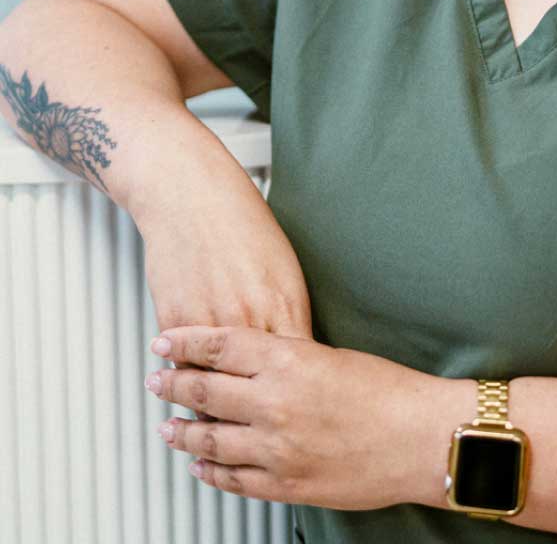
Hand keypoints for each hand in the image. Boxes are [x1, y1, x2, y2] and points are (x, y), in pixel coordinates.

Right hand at [135, 156, 313, 416]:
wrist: (194, 197)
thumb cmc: (242, 228)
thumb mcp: (284, 268)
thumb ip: (289, 312)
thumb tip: (299, 349)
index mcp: (285, 303)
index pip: (299, 368)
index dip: (301, 395)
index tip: (303, 414)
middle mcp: (250, 317)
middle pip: (260, 386)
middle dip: (262, 416)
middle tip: (262, 435)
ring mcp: (211, 321)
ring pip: (218, 388)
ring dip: (220, 411)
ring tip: (223, 432)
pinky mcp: (175, 321)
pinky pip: (185, 369)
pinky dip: (190, 388)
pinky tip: (191, 402)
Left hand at [144, 326, 444, 510]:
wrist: (422, 438)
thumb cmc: (392, 393)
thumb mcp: (334, 356)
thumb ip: (288, 359)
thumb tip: (253, 363)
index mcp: (288, 361)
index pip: (218, 346)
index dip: (184, 343)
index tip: (164, 343)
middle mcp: (273, 404)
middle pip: (204, 391)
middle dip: (173, 385)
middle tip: (157, 381)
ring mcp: (275, 448)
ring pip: (209, 439)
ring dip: (182, 432)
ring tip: (167, 427)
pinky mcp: (284, 484)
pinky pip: (231, 479)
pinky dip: (210, 470)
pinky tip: (201, 464)